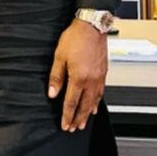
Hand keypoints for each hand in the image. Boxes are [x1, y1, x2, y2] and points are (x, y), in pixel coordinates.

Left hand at [47, 18, 107, 132]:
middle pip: (84, 105)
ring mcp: (99, 77)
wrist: (91, 26)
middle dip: (78, 118)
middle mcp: (91, 80)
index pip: (71, 102)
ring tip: (83, 122)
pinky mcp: (103, 73)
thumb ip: (56, 77)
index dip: (67, 115)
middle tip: (74, 128)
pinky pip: (101, 92)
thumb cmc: (75, 38)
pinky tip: (94, 106)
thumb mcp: (59, 57)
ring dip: (88, 113)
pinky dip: (97, 102)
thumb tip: (52, 93)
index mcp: (79, 77)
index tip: (64, 124)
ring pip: (94, 101)